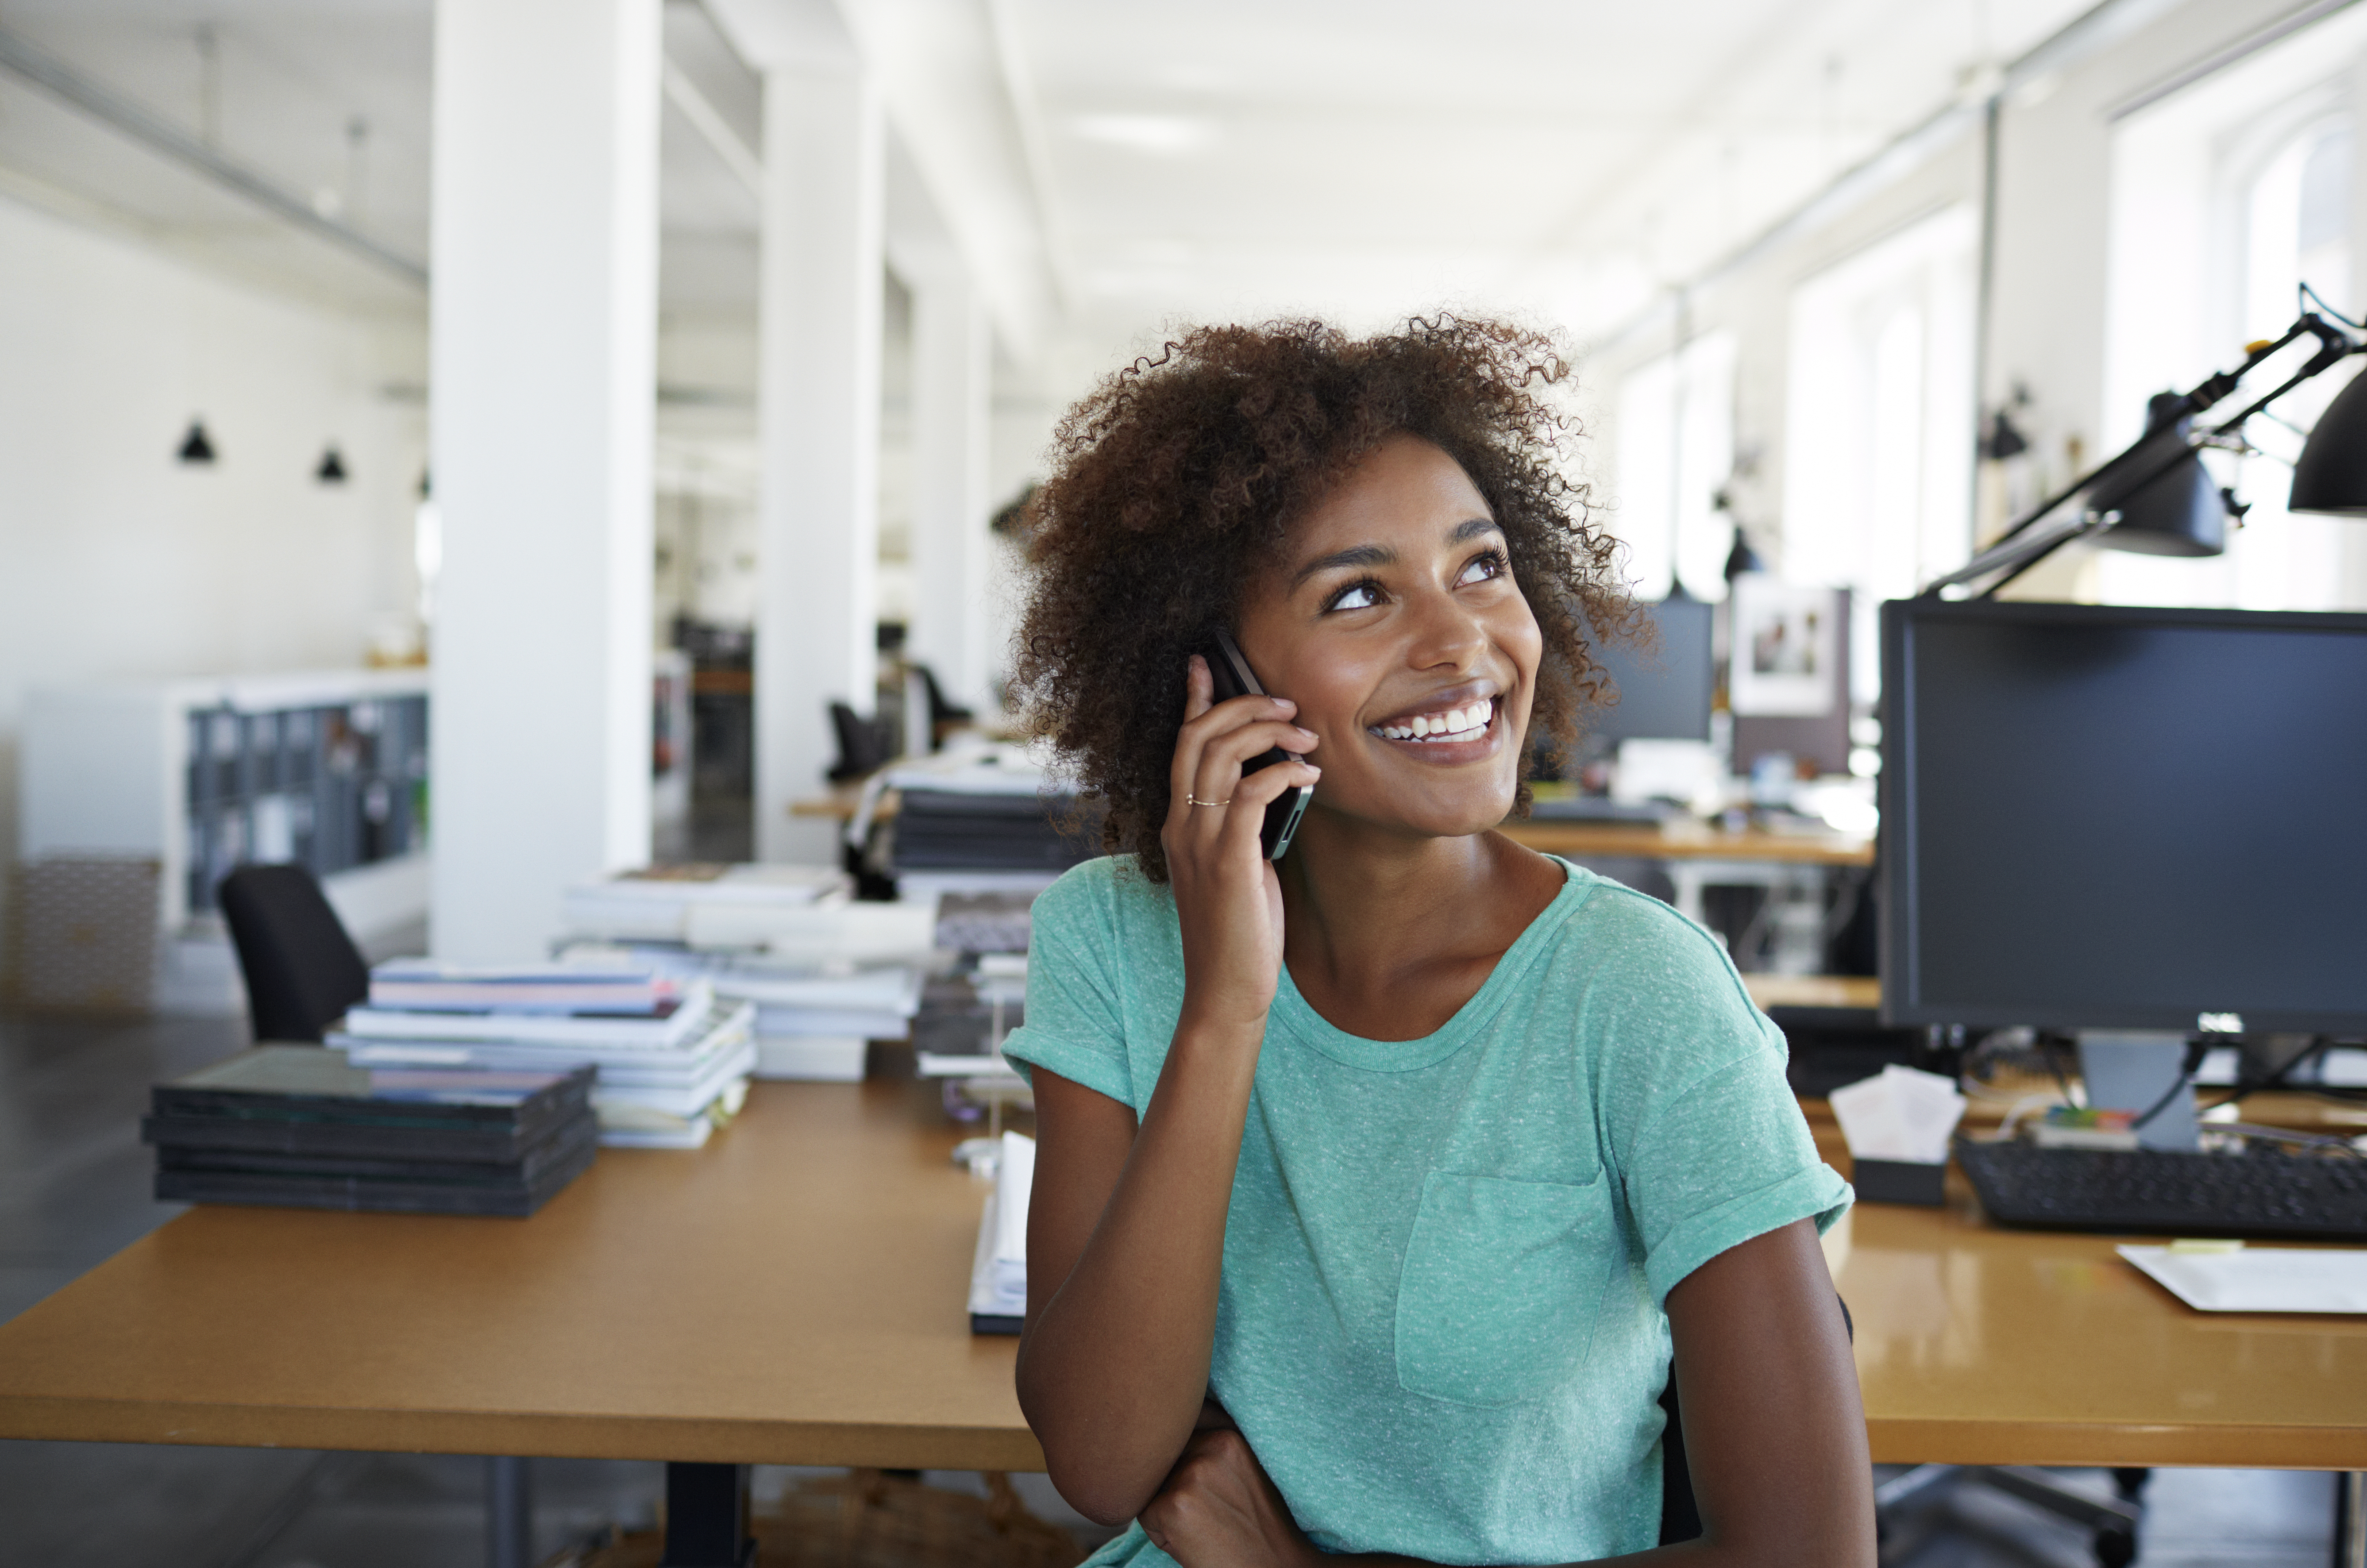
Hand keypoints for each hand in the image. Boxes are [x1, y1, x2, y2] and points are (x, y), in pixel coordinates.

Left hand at [1138, 1427, 1316, 1567]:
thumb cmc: (1255, 1530)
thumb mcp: (1240, 1475)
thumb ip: (1210, 1451)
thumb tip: (1165, 1436)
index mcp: (1228, 1436)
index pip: (1179, 1434)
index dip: (1181, 1465)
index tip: (1200, 1490)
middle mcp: (1211, 1446)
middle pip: (1163, 1461)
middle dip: (1173, 1486)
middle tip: (1208, 1515)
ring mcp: (1193, 1473)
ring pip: (1153, 1488)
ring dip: (1168, 1510)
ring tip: (1204, 1528)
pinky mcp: (1175, 1504)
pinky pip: (1147, 1516)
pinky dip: (1163, 1535)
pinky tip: (1194, 1543)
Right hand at [1162, 656, 1319, 1033]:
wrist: (1226, 989)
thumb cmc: (1240, 931)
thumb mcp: (1238, 866)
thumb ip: (1244, 827)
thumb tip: (1274, 786)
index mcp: (1179, 824)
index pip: (1180, 745)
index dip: (1194, 699)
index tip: (1206, 663)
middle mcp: (1182, 825)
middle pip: (1198, 736)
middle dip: (1242, 706)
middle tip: (1286, 703)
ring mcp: (1201, 841)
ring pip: (1222, 755)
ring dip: (1268, 733)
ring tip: (1306, 736)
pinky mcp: (1228, 860)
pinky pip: (1253, 793)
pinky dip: (1284, 773)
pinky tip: (1310, 777)